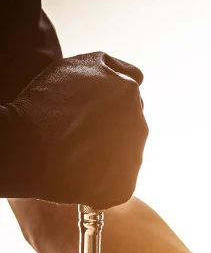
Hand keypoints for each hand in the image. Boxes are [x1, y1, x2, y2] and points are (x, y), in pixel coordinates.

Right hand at [1, 52, 147, 207]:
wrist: (28, 150)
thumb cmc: (45, 104)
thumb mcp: (76, 65)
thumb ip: (113, 66)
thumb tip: (138, 77)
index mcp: (130, 93)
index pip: (130, 95)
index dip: (107, 100)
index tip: (87, 108)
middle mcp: (140, 126)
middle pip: (130, 125)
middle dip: (112, 126)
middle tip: (80, 131)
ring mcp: (135, 159)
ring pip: (126, 154)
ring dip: (109, 152)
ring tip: (78, 152)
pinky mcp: (125, 187)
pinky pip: (119, 182)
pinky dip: (104, 179)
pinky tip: (82, 172)